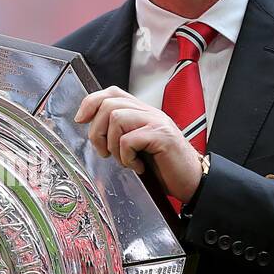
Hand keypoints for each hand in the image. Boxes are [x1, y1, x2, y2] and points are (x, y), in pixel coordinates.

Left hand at [74, 86, 203, 203]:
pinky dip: (127, 157)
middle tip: (104, 152)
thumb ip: (122, 133)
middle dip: (97, 131)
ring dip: (112, 144)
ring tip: (124, 160)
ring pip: (116, 118)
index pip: (111, 93)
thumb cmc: (165, 166)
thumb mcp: (138, 145)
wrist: (192, 180)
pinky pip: (129, 140)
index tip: (81, 120)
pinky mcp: (162, 136)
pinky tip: (137, 166)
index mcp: (142, 112)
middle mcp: (149, 112)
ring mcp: (156, 122)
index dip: (91, 103)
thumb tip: (94, 130)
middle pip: (109, 105)